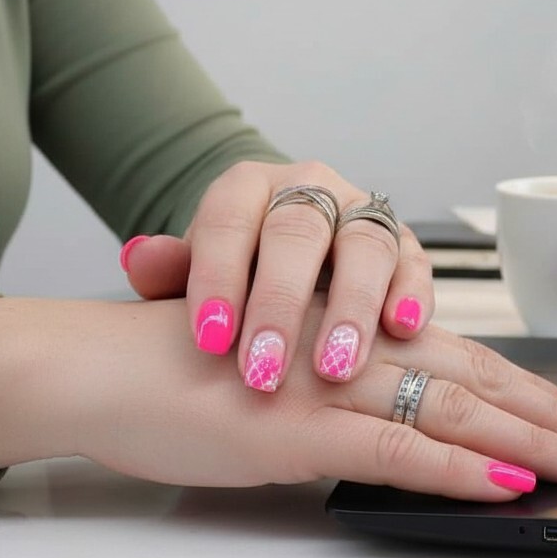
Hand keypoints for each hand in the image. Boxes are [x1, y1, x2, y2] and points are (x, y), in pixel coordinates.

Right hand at [0, 296, 556, 501]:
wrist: (110, 362)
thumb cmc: (189, 361)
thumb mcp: (281, 362)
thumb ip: (340, 381)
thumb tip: (398, 413)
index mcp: (352, 330)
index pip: (459, 355)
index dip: (524, 386)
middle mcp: (353, 346)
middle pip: (474, 378)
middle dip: (548, 414)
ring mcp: (331, 385)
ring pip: (452, 409)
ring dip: (527, 441)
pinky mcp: (300, 429)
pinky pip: (397, 450)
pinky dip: (458, 471)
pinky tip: (507, 487)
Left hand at [119, 161, 433, 390]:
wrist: (287, 248)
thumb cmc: (239, 267)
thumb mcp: (197, 266)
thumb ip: (171, 269)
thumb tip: (142, 261)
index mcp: (249, 187)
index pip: (230, 219)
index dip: (220, 278)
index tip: (210, 340)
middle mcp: (310, 189)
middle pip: (299, 231)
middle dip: (282, 302)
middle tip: (265, 370)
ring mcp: (360, 212)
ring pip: (365, 244)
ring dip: (352, 306)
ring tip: (337, 366)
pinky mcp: (403, 242)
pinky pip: (414, 261)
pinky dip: (412, 293)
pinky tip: (403, 329)